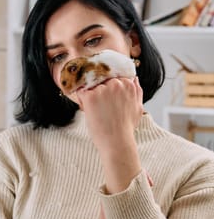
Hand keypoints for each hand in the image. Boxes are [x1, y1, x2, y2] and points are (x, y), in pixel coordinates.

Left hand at [78, 77, 142, 193]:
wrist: (117, 142)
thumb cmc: (126, 128)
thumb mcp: (138, 107)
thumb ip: (137, 91)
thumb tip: (134, 78)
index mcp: (128, 84)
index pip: (112, 76)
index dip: (108, 86)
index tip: (107, 97)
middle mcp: (116, 84)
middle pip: (100, 79)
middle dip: (98, 89)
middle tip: (100, 105)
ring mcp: (103, 90)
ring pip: (90, 85)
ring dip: (90, 94)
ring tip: (95, 110)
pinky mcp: (91, 97)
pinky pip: (80, 92)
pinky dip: (81, 100)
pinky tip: (88, 109)